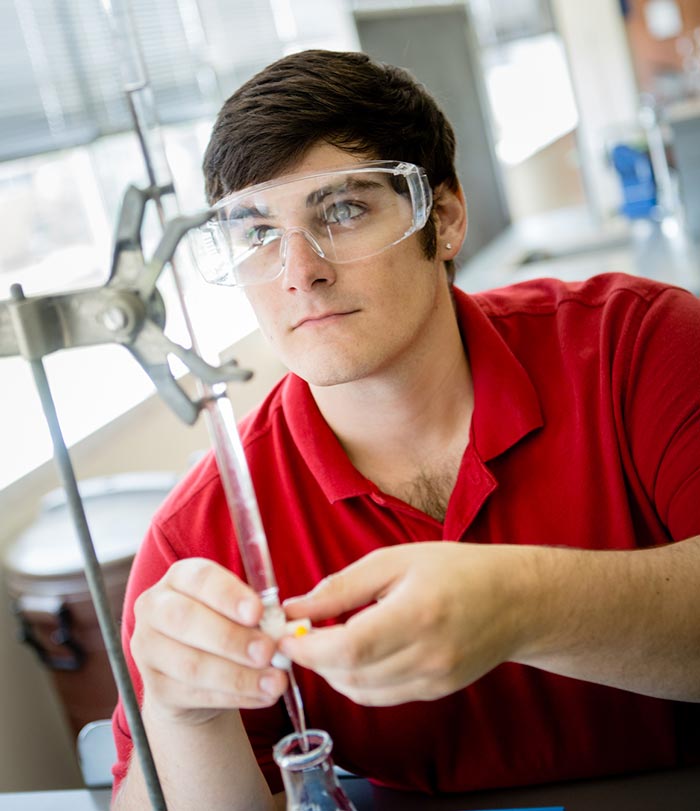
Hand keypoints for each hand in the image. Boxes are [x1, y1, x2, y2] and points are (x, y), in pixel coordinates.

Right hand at [131, 557, 287, 724]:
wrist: (191, 671)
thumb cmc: (222, 626)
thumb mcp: (237, 610)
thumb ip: (256, 614)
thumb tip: (282, 630)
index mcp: (181, 577)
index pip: (200, 578)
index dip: (229, 595)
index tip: (258, 612)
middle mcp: (156, 607)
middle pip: (186, 619)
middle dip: (232, 638)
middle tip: (268, 651)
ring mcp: (148, 648)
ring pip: (191, 664)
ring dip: (238, 675)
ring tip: (275, 682)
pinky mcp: (155, 686)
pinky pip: (194, 694)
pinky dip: (234, 697)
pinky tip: (262, 696)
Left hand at [280, 543, 527, 705]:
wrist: (515, 600)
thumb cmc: (456, 569)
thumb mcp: (395, 561)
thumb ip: (342, 586)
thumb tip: (295, 608)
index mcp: (417, 614)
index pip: (348, 647)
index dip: (308, 648)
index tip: (285, 634)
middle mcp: (428, 656)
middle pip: (349, 675)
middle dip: (313, 658)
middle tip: (300, 634)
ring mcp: (434, 680)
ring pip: (361, 692)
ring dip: (332, 672)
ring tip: (327, 640)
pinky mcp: (435, 693)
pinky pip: (382, 697)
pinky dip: (358, 680)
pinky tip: (356, 653)